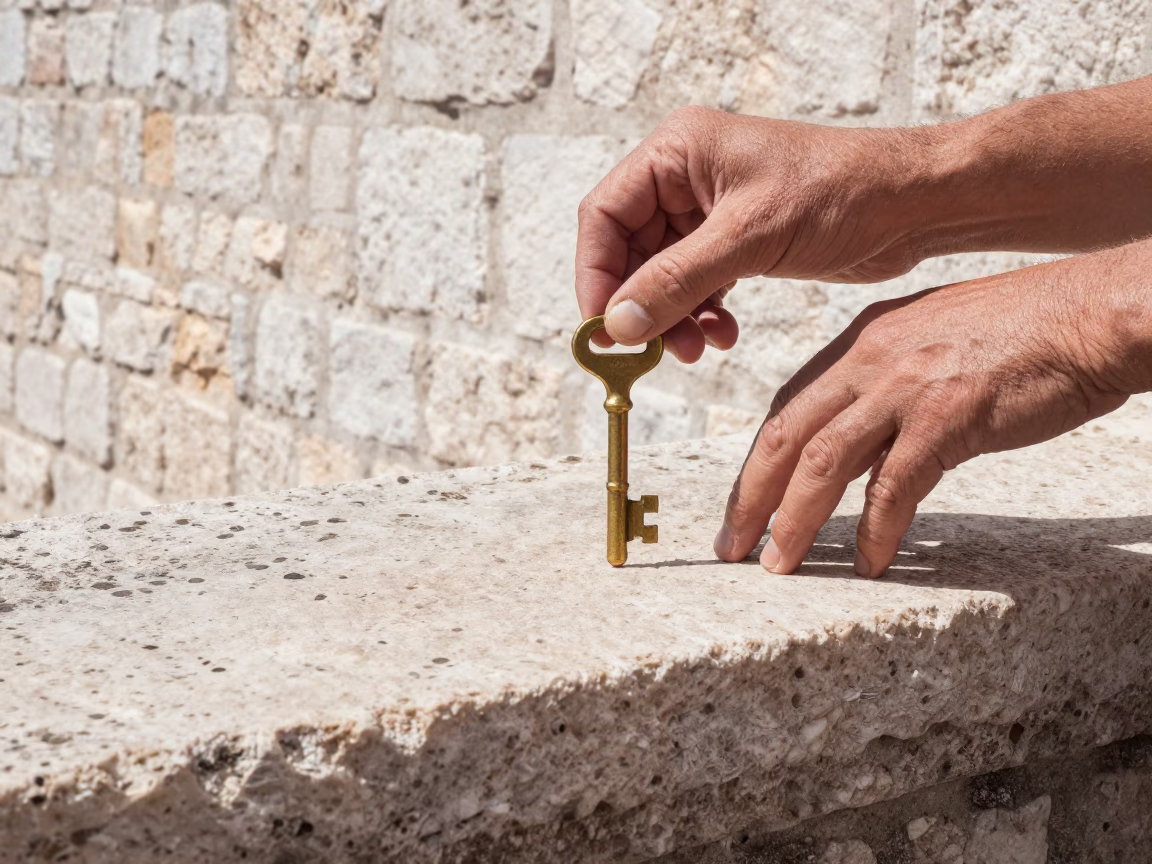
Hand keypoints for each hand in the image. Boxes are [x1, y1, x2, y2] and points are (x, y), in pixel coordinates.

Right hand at [575, 106, 935, 360]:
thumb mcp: (749, 238)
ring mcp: (709, 210)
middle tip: (655, 352)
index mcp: (678, 151)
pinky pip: (696, 284)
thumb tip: (618, 324)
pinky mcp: (735, 240)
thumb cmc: (840, 191)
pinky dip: (702, 314)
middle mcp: (686, 176)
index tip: (604, 329)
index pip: (605, 216)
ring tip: (698, 349)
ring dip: (674, 317)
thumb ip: (676, 281)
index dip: (596, 275)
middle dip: (642, 305)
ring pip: (662, 275)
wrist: (911, 204)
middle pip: (629, 251)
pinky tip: (723, 334)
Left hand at [713, 242, 1151, 575]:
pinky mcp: (949, 417)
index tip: (742, 504)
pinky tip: (872, 563)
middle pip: (786, 436)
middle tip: (732, 548)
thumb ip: (885, 386)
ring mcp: (907, 386)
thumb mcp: (931, 343)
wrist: (1090, 316)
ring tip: (780, 564)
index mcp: (861, 340)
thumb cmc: (1021, 334)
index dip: (757, 462)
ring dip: (795, 520)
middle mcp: (871, 359)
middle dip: (750, 497)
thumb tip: (857, 445)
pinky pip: (895, 486)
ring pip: (824, 462)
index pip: (787, 408)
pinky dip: (877, 530)